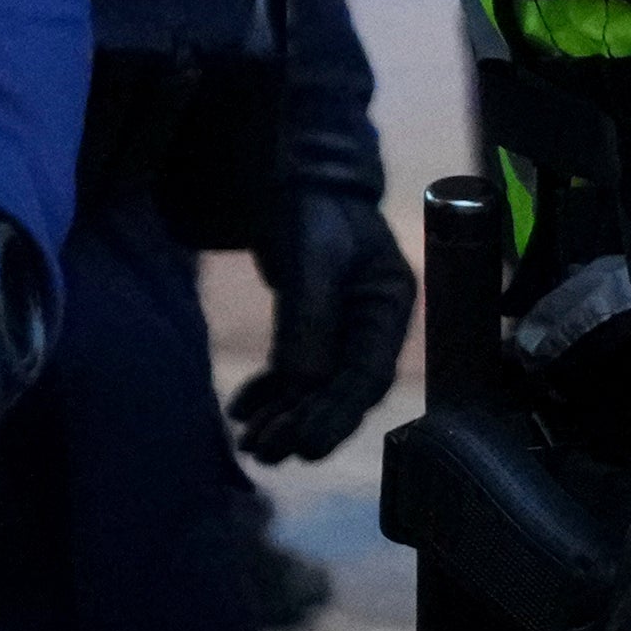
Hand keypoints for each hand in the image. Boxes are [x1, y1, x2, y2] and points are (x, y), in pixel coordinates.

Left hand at [235, 182, 412, 465]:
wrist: (297, 178)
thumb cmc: (314, 207)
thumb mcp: (313, 256)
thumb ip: (310, 318)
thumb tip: (302, 385)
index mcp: (388, 305)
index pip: (369, 374)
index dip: (339, 415)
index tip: (306, 446)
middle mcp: (371, 326)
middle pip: (340, 389)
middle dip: (304, 424)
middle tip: (265, 452)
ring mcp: (343, 330)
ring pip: (314, 387)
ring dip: (283, 417)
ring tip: (249, 445)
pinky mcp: (313, 329)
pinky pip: (292, 371)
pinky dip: (269, 393)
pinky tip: (242, 411)